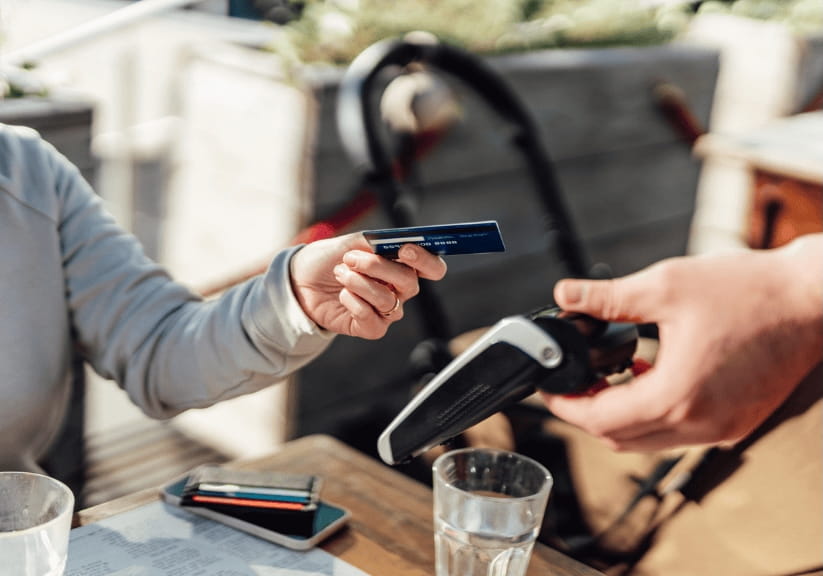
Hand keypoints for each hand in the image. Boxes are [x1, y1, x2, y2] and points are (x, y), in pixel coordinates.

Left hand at [290, 232, 446, 338]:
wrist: (300, 279)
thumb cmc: (329, 258)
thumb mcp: (351, 241)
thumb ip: (376, 241)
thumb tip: (396, 241)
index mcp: (402, 265)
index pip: (432, 267)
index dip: (425, 260)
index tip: (405, 249)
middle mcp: (399, 289)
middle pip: (410, 283)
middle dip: (379, 268)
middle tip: (352, 258)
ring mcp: (385, 310)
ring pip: (388, 301)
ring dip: (360, 283)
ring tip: (340, 273)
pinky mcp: (369, 327)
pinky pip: (373, 320)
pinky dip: (355, 304)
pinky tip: (342, 295)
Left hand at [540, 234, 822, 451]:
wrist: (812, 301)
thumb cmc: (750, 292)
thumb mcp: (666, 286)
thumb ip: (608, 298)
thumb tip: (566, 294)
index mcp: (676, 396)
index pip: (600, 420)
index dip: (565, 405)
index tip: (550, 388)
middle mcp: (699, 424)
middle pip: (619, 438)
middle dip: (586, 412)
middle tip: (572, 381)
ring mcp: (720, 429)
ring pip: (647, 440)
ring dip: (619, 414)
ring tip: (606, 375)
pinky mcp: (735, 423)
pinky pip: (677, 432)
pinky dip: (652, 413)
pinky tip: (648, 375)